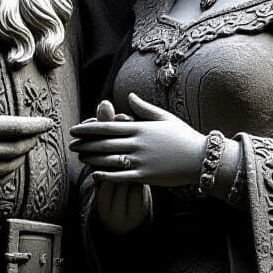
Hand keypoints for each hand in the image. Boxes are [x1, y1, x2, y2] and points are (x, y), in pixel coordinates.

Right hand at [0, 76, 52, 196]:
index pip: (20, 127)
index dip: (37, 126)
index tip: (48, 123)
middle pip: (19, 147)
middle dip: (30, 140)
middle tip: (33, 135)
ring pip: (11, 166)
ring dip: (19, 157)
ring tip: (20, 149)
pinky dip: (6, 173)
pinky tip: (5, 166)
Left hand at [69, 93, 205, 187]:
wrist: (201, 158)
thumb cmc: (183, 137)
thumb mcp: (164, 118)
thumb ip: (144, 108)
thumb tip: (128, 96)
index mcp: (140, 128)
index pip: (108, 127)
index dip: (88, 128)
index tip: (75, 129)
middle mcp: (138, 143)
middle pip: (104, 143)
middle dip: (85, 144)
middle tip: (71, 144)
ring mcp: (141, 160)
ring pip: (109, 159)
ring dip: (91, 158)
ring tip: (80, 157)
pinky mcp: (146, 176)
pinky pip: (120, 176)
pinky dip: (106, 175)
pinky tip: (94, 174)